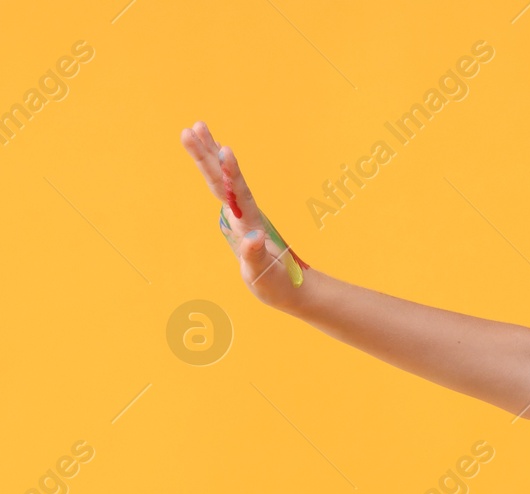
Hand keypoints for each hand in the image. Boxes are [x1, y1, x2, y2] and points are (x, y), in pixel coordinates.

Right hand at [177, 120, 310, 309]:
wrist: (292, 287)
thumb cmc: (277, 285)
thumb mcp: (262, 276)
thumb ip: (255, 257)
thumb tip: (252, 237)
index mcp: (251, 225)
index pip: (240, 194)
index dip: (232, 173)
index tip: (225, 150)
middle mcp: (246, 214)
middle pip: (223, 179)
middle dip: (208, 154)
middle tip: (193, 127)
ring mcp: (241, 213)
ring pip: (222, 179)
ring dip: (209, 154)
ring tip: (196, 127)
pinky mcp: (238, 217)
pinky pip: (224, 188)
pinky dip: (216, 169)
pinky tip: (212, 153)